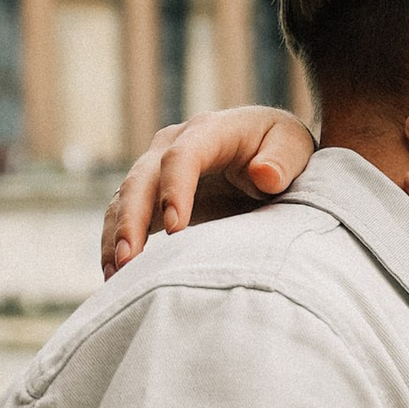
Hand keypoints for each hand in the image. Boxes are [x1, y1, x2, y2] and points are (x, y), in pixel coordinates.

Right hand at [100, 106, 314, 272]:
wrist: (267, 152)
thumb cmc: (281, 150)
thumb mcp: (294, 147)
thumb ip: (283, 161)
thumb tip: (265, 175)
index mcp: (209, 130)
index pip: (183, 156)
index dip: (175, 190)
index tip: (177, 229)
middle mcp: (173, 145)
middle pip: (142, 179)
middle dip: (132, 219)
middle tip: (129, 260)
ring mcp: (156, 169)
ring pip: (123, 200)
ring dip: (116, 237)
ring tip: (115, 276)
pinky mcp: (150, 195)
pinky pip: (122, 218)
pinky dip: (115, 245)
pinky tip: (114, 277)